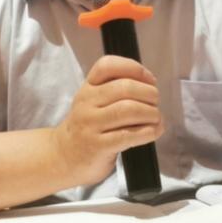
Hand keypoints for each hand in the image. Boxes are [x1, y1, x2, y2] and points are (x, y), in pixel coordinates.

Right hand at [52, 55, 163, 185]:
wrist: (65, 156)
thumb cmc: (89, 127)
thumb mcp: (95, 102)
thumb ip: (117, 90)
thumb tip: (151, 85)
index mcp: (88, 87)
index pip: (107, 65)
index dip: (134, 68)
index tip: (150, 80)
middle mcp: (87, 103)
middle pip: (125, 88)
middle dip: (149, 94)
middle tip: (155, 103)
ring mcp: (91, 125)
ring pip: (129, 110)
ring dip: (151, 113)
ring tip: (156, 118)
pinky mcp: (98, 146)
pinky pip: (128, 135)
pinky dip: (148, 132)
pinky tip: (153, 132)